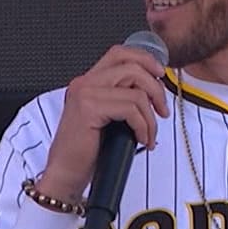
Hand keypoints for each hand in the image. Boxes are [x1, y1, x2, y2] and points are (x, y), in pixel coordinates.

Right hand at [39, 45, 169, 200]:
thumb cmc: (86, 152)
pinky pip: (131, 109)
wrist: (66, 174)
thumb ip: (122, 99)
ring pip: (136, 91)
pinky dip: (143, 126)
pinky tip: (141, 140)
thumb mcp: (108, 118)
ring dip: (150, 116)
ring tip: (149, 134)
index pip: (120, 54)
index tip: (160, 76)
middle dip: (155, 89)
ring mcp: (85, 94)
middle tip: (162, 111)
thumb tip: (154, 91)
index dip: (145, 59)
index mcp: (88, 82)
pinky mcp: (89, 109)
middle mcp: (84, 83)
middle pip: (132, 67)